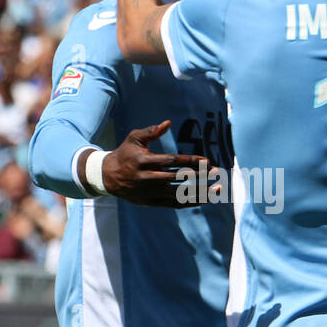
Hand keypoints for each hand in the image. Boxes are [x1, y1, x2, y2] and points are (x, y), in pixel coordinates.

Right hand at [86, 121, 208, 206]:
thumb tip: (168, 122)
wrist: (109, 177)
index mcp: (144, 162)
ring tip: (217, 189)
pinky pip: (175, 204)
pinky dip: (191, 202)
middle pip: (178, 178)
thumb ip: (151, 131)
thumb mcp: (134, 138)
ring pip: (179, 194)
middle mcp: (147, 179)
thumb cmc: (125, 153)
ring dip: (199, 192)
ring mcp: (150, 193)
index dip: (190, 161)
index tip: (206, 161)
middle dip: (199, 176)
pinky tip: (205, 198)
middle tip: (216, 172)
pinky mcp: (152, 202)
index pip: (171, 162)